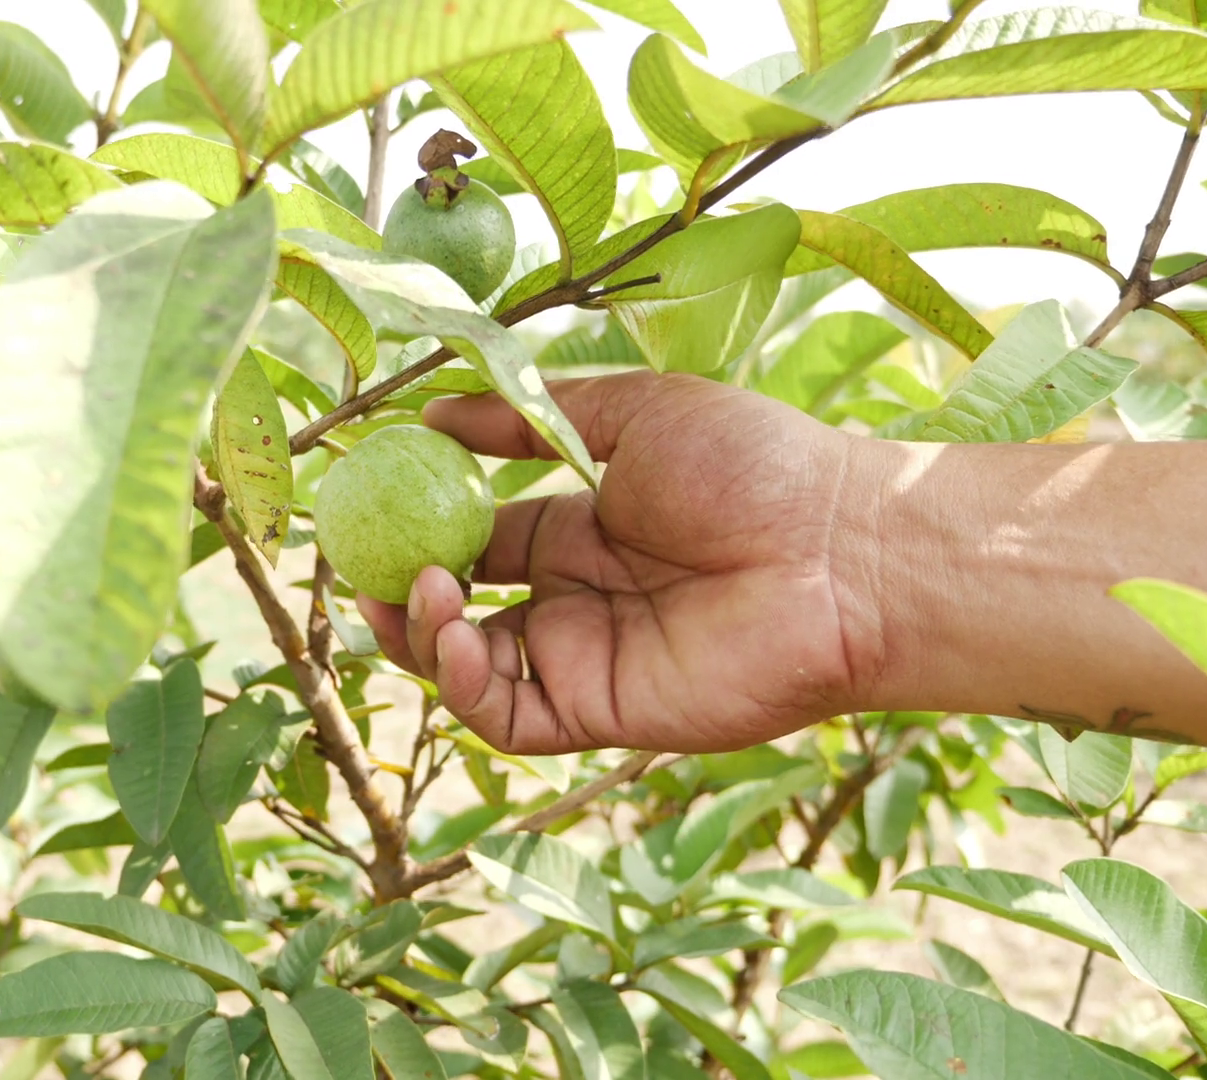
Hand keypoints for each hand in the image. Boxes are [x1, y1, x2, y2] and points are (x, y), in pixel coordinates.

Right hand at [357, 371, 881, 754]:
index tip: (364, 501)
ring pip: (472, 669)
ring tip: (420, 591)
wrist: (845, 548)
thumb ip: (528, 418)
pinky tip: (454, 635)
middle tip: (361, 568)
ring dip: (424, 635)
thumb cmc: (754, 464)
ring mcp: (588, 657)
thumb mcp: (630, 414)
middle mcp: (576, 597)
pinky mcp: (605, 712)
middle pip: (460, 610)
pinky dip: (465, 686)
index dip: (418, 526)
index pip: (476, 536)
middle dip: (401, 592)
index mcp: (582, 527)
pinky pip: (512, 716)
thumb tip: (432, 411)